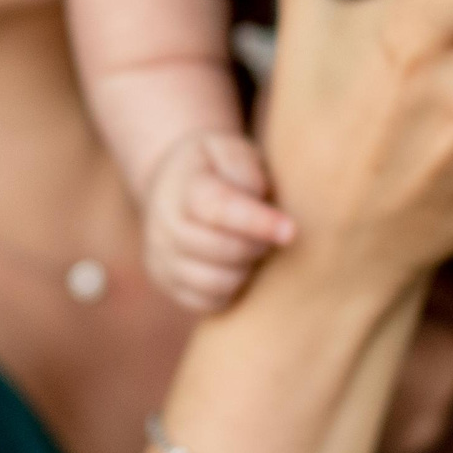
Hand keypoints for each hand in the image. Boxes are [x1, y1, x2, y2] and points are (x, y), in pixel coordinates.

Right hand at [142, 130, 294, 311]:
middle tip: (273, 232)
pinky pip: (209, 303)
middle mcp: (164, 225)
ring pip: (215, 282)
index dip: (256, 221)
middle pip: (220, 249)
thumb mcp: (228, 149)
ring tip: (253, 247)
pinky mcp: (168, 284)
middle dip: (256, 244)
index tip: (291, 230)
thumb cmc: (214, 167)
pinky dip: (232, 289)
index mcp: (182, 186)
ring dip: (245, 269)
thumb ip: (244, 167)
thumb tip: (258, 200)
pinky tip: (238, 266)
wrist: (172, 186)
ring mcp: (161, 258)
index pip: (217, 208)